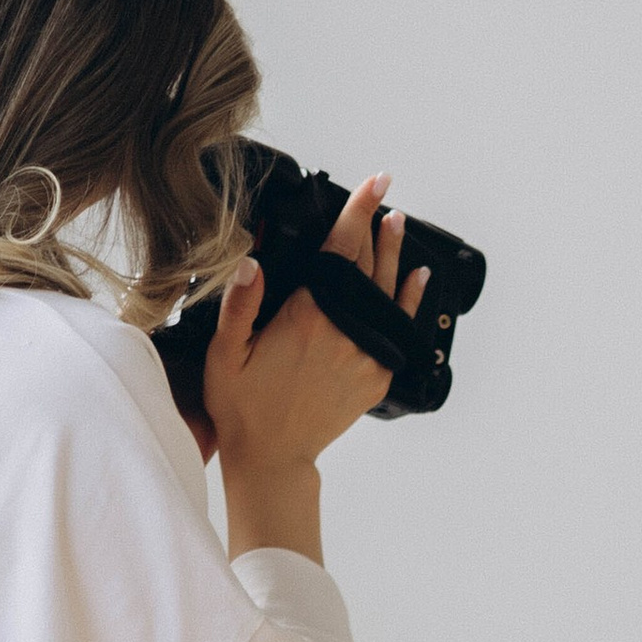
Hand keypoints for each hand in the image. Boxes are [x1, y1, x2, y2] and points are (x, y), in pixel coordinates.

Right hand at [198, 172, 426, 560]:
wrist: (273, 458)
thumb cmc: (243, 407)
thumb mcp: (225, 352)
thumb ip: (240, 303)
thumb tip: (253, 260)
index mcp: (308, 317)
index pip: (340, 250)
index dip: (357, 211)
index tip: (374, 183)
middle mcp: (344, 332)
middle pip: (367, 266)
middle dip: (375, 226)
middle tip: (384, 198)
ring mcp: (365, 355)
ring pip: (387, 294)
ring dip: (394, 256)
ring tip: (398, 225)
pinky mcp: (376, 377)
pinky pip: (400, 330)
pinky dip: (410, 301)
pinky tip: (417, 280)